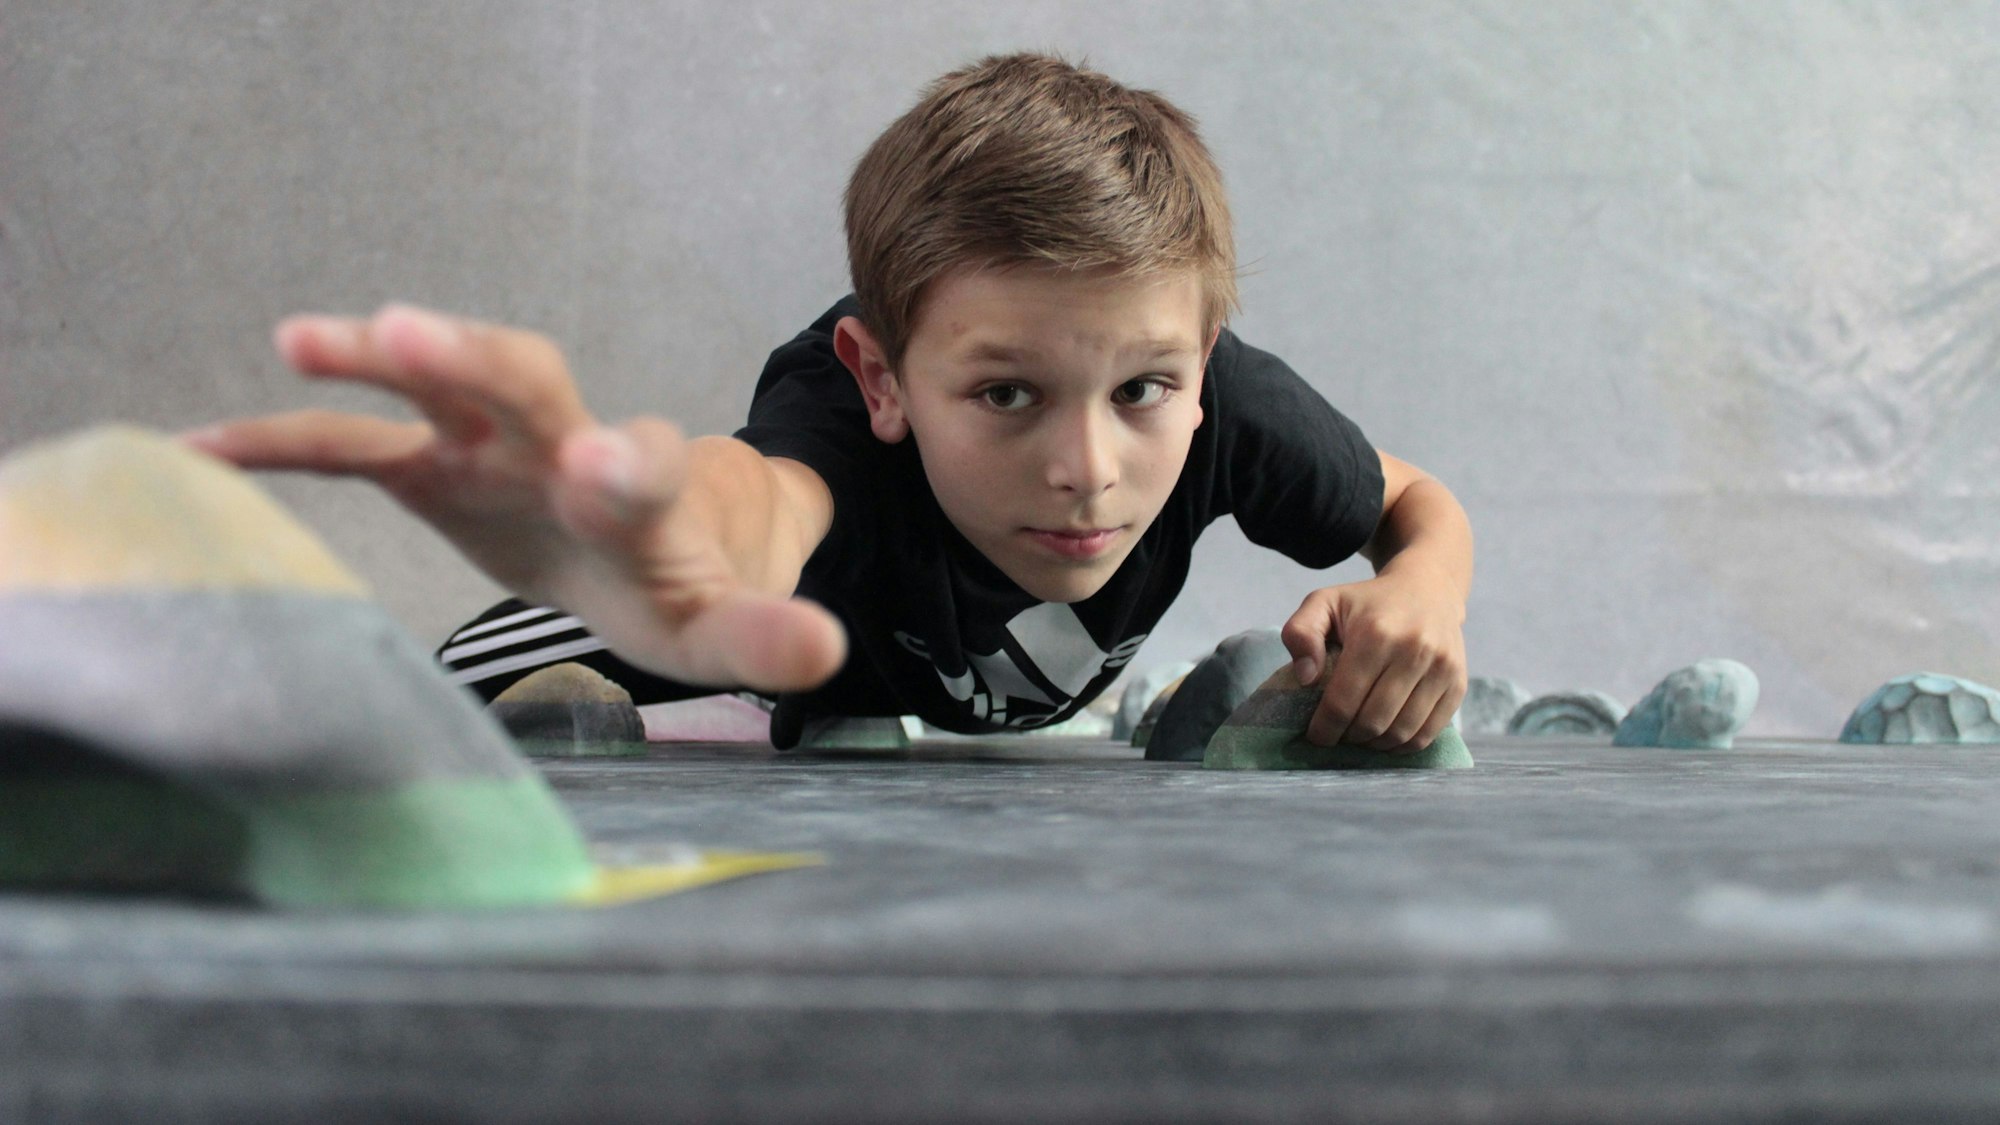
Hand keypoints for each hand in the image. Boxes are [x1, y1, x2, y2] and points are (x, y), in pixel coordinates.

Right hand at [186, 304, 844, 691]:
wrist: (653, 540)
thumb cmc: (686, 584)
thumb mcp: (726, 626)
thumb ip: (766, 636)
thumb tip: (826, 647)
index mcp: (652, 495)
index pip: (649, 468)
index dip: (629, 466)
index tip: (603, 466)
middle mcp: (570, 445)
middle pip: (534, 384)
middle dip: (480, 363)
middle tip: (413, 337)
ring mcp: (497, 446)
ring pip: (442, 386)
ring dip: (381, 361)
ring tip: (304, 341)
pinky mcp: (436, 465)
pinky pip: (356, 446)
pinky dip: (289, 440)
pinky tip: (203, 441)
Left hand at [1280, 566, 1466, 750]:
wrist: (1429, 589)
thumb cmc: (1368, 603)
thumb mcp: (1324, 602)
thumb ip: (1300, 633)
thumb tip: (1306, 678)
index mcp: (1375, 633)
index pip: (1343, 701)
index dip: (1325, 728)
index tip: (1316, 735)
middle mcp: (1414, 651)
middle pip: (1372, 722)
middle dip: (1349, 737)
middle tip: (1338, 734)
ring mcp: (1441, 669)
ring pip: (1401, 733)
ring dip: (1375, 744)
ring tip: (1361, 735)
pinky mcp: (1458, 684)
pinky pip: (1428, 734)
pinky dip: (1403, 744)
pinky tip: (1387, 736)